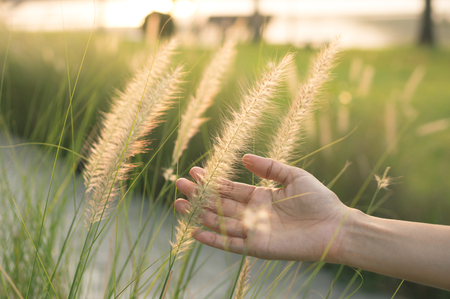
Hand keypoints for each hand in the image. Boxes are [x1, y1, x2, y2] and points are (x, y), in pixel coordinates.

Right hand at [175, 154, 348, 262]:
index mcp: (260, 196)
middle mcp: (253, 214)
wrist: (335, 226)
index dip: (212, 180)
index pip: (230, 188)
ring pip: (220, 222)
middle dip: (199, 195)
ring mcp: (253, 231)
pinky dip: (212, 239)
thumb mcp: (293, 176)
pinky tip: (194, 231)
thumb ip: (269, 167)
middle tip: (179, 184)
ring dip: (199, 214)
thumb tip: (244, 156)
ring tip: (179, 204)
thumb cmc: (318, 200)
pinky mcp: (257, 247)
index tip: (195, 170)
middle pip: (220, 204)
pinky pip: (230, 243)